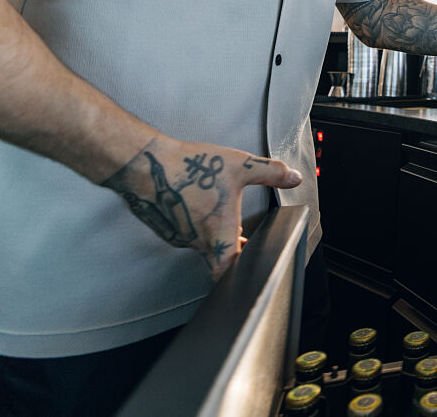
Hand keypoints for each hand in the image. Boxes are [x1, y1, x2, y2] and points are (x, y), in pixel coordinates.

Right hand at [103, 137, 302, 279]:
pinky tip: (199, 204)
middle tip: (242, 237)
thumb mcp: (241, 166)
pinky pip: (184, 233)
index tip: (251, 264)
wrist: (142, 164)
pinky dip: (195, 225)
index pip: (230, 270)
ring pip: (200, 244)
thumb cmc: (189, 168)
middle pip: (217, 258)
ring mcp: (177, 235)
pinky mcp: (164, 226)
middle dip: (232, 248)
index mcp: (217, 234)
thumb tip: (294, 177)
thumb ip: (271, 173)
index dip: (242, 272)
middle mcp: (196, 241)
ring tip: (222, 214)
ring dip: (212, 234)